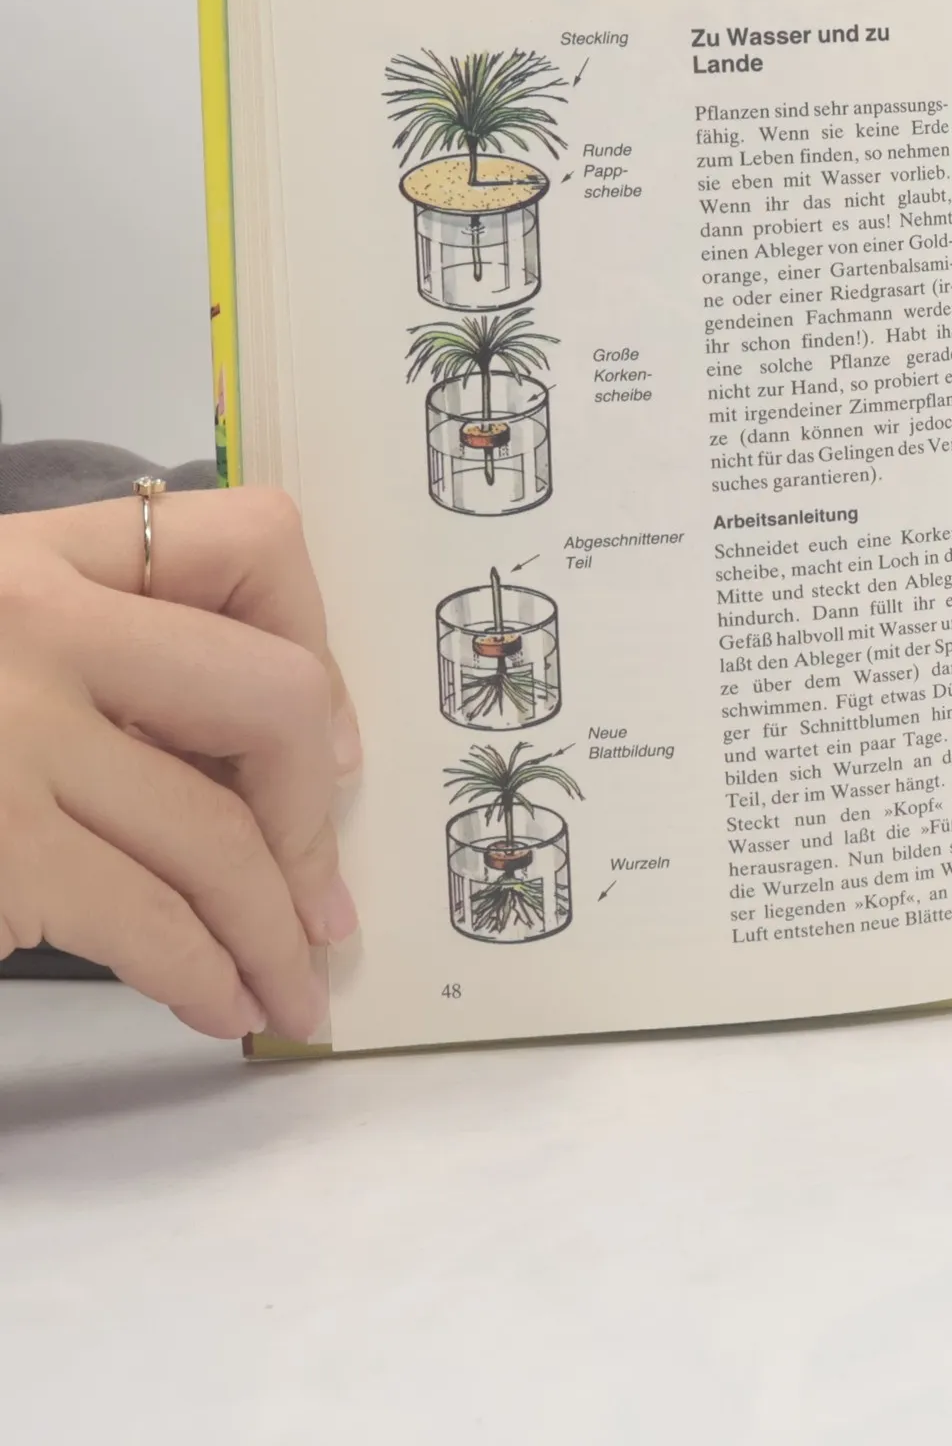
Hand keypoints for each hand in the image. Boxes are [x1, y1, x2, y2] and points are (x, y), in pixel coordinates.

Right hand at [0, 487, 358, 1039]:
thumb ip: (102, 669)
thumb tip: (267, 773)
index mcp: (38, 556)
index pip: (254, 542)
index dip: (317, 645)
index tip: (324, 741)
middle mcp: (33, 623)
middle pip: (271, 695)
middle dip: (314, 814)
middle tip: (321, 895)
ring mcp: (6, 735)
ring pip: (218, 833)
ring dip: (277, 932)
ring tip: (295, 990)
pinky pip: (148, 919)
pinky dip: (207, 974)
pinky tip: (222, 1004)